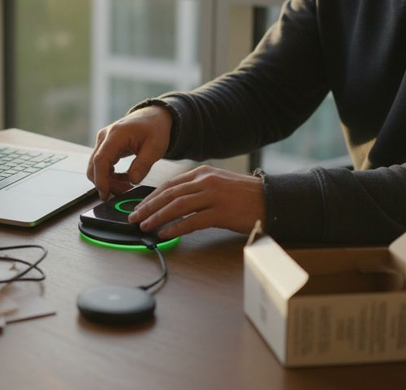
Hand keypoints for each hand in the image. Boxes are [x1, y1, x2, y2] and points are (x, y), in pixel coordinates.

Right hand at [87, 105, 172, 199]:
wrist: (154, 117)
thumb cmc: (155, 129)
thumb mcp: (155, 148)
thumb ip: (143, 165)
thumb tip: (133, 181)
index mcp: (116, 134)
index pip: (100, 160)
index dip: (101, 180)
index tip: (105, 195)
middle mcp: (105, 137)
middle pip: (94, 165)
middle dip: (105, 183)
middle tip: (124, 192)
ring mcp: (103, 141)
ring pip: (96, 167)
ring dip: (108, 180)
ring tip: (127, 186)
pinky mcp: (105, 146)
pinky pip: (102, 165)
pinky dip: (109, 175)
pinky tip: (124, 179)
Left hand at [128, 165, 264, 238]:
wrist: (271, 199)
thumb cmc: (243, 195)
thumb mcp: (217, 183)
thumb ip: (196, 188)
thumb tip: (172, 201)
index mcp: (203, 173)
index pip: (169, 184)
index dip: (151, 196)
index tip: (138, 206)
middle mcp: (206, 181)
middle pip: (169, 194)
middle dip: (148, 206)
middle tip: (134, 217)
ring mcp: (214, 196)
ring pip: (177, 206)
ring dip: (158, 217)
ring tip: (145, 226)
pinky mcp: (222, 212)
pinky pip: (193, 221)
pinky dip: (176, 228)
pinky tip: (165, 234)